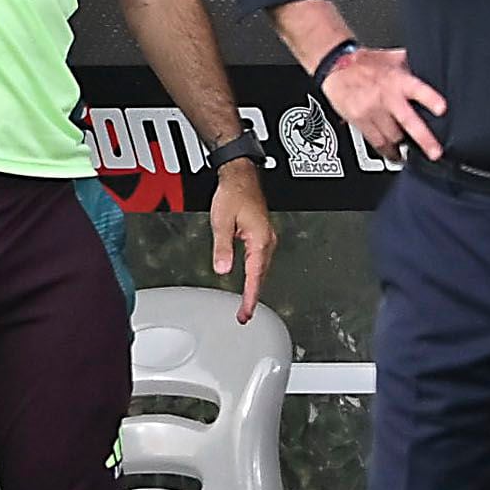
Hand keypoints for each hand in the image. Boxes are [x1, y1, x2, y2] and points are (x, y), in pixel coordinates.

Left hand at [208, 160, 274, 321]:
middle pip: (261, 276)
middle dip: (253, 297)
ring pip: (262, 269)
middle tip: (245, 314)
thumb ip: (222, 248)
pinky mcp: (262, 234)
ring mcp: (267, 237)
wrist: (241, 174)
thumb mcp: (222, 221)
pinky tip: (251, 279)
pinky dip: (256, 273)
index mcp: (260, 240)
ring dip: (255, 286)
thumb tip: (223, 269)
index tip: (246, 312)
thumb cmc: (234, 192)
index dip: (250, 297)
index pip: (256, 276)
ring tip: (247, 303)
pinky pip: (260, 260)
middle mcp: (267, 240)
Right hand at [320, 45, 445, 161]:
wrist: (334, 67)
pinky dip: (386, 150)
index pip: (416, 88)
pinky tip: (393, 155)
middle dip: (422, 138)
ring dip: (402, 145)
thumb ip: (409, 65)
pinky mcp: (359, 121)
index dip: (429, 98)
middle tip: (435, 152)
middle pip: (407, 120)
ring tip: (413, 154)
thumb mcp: (390, 58)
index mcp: (397, 79)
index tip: (441, 109)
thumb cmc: (363, 63)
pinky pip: (376, 142)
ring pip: (392, 136)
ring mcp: (372, 111)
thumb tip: (430, 66)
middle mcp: (385, 96)